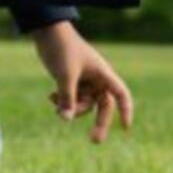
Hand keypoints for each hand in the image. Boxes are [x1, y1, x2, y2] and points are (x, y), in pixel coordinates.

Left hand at [30, 21, 133, 143]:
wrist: (47, 31)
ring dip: (72, 107)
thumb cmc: (61, 49)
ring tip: (53, 100)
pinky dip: (63, 101)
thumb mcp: (64, 75)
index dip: (126, 110)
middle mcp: (97, 78)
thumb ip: (67, 98)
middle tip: (94, 141)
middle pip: (103, 106)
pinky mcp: (72, 80)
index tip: (125, 127)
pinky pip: (72, 98)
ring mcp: (84, 80)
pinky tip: (50, 96)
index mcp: (102, 73)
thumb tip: (66, 119)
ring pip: (85, 104)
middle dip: (98, 123)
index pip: (120, 94)